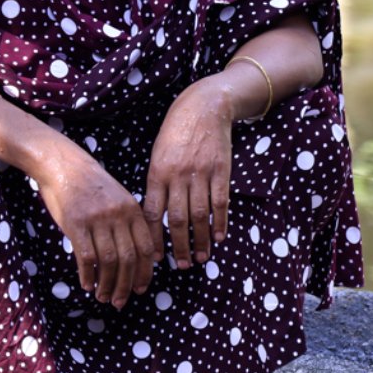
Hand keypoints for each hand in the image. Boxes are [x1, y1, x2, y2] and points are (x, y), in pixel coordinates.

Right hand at [33, 141, 155, 308]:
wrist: (63, 165)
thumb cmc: (90, 185)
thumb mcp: (117, 198)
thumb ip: (127, 223)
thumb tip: (133, 258)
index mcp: (132, 209)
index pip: (145, 248)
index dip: (144, 273)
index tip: (139, 289)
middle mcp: (118, 215)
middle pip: (128, 259)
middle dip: (126, 285)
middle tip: (120, 302)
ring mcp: (97, 219)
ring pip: (108, 261)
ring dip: (107, 284)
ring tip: (103, 297)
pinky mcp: (76, 223)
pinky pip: (86, 257)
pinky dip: (88, 275)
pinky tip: (86, 285)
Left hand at [142, 78, 233, 269]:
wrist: (202, 108)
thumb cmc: (175, 133)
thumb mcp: (158, 155)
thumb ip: (156, 183)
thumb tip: (152, 215)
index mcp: (157, 172)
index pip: (152, 212)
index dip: (153, 237)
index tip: (155, 256)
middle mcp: (177, 175)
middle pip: (176, 219)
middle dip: (178, 246)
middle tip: (182, 265)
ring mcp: (200, 173)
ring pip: (199, 215)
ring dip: (200, 240)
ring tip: (201, 257)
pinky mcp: (220, 171)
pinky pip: (220, 203)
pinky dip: (220, 223)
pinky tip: (219, 237)